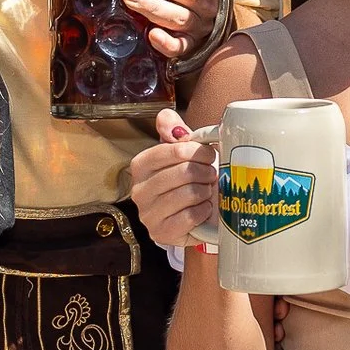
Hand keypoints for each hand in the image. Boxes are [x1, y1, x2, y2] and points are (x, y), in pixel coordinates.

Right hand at [128, 108, 218, 249]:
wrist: (186, 218)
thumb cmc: (185, 181)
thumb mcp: (179, 154)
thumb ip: (173, 132)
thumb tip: (166, 116)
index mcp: (141, 165)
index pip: (172, 150)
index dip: (197, 151)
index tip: (210, 155)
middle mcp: (139, 190)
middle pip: (184, 172)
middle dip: (205, 172)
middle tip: (211, 175)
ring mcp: (148, 214)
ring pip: (189, 194)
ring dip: (205, 191)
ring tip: (206, 191)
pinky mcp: (161, 233)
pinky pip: (192, 216)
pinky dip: (204, 211)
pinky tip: (203, 208)